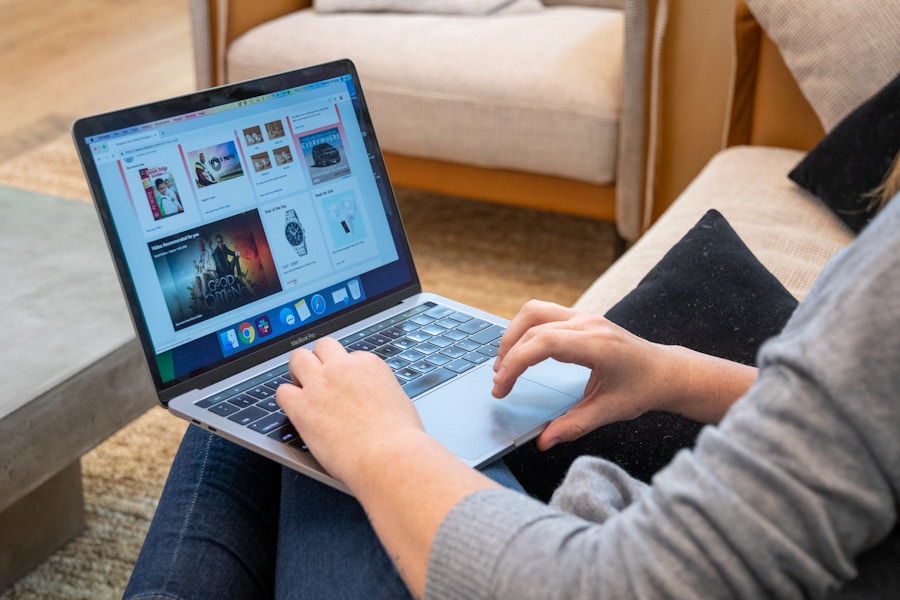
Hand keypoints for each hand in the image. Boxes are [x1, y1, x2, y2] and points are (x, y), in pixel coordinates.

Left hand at [276, 338, 424, 485]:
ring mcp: (321, 384)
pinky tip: (295, 411)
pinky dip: (287, 400)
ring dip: (298, 371)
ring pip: (298, 358)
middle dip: (320, 360)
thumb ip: (380, 393)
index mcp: (369, 364)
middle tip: (320, 379)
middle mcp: (343, 368)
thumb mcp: (399, 402)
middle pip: (323, 346)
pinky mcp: (302, 406)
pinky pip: (282, 392)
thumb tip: (373, 399)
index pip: (350, 357)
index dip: (347, 373)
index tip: (346, 388)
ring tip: (302, 389)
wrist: (388, 456)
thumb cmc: (400, 438)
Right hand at [492, 300, 726, 450]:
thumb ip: (573, 426)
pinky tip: (521, 352)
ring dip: (513, 335)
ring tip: (504, 365)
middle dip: (509, 355)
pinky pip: (544, 313)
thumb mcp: (609, 412)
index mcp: (597, 344)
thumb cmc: (643, 389)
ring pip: (534, 312)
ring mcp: (584, 316)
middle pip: (533, 326)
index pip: (544, 342)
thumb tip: (543, 441)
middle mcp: (588, 323)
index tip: (502, 386)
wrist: (666, 371)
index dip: (516, 363)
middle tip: (500, 385)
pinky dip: (525, 330)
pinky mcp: (581, 317)